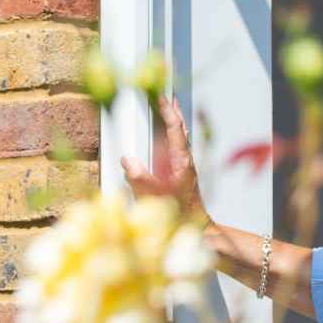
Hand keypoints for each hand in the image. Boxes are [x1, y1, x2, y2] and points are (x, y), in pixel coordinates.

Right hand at [120, 95, 208, 219]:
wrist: (195, 228)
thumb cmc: (175, 215)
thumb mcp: (152, 196)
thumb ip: (139, 178)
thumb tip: (127, 159)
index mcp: (181, 160)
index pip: (174, 128)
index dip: (167, 110)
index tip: (159, 95)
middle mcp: (185, 160)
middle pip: (180, 128)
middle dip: (173, 109)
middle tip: (167, 93)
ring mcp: (185, 166)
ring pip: (180, 136)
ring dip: (173, 120)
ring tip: (168, 107)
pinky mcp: (182, 173)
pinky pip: (177, 147)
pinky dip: (171, 135)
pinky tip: (166, 136)